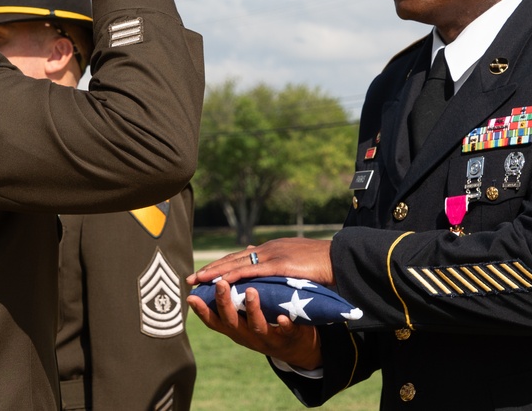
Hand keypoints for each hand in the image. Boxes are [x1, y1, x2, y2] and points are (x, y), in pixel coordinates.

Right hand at [186, 278, 322, 369]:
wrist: (298, 346)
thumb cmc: (269, 320)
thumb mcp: (252, 308)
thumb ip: (245, 285)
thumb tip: (243, 252)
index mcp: (236, 326)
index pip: (214, 319)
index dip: (201, 310)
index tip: (190, 296)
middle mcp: (247, 335)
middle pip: (230, 321)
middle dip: (224, 303)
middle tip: (221, 284)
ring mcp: (267, 338)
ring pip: (256, 326)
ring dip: (252, 309)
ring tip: (251, 291)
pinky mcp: (288, 338)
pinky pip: (285, 333)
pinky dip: (283, 325)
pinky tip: (283, 317)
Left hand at [187, 238, 333, 286]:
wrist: (340, 260)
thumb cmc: (322, 264)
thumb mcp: (297, 262)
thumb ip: (280, 264)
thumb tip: (268, 264)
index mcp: (272, 250)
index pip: (241, 257)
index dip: (222, 264)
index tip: (205, 272)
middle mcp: (268, 249)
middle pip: (233, 259)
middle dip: (211, 268)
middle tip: (191, 277)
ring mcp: (272, 255)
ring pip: (237, 263)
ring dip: (215, 271)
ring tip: (198, 279)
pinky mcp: (278, 265)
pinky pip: (250, 271)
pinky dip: (233, 276)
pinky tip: (219, 281)